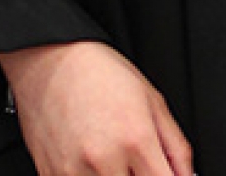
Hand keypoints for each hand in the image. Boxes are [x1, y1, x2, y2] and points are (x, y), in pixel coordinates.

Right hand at [0, 41, 192, 175]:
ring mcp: (74, 172)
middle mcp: (104, 160)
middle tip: (136, 164)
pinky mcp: (52, 175)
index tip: (165, 174)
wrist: (49, 61)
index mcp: (136, 139)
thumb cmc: (100, 74)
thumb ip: (176, 147)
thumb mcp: (152, 100)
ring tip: (112, 159)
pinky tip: (90, 161)